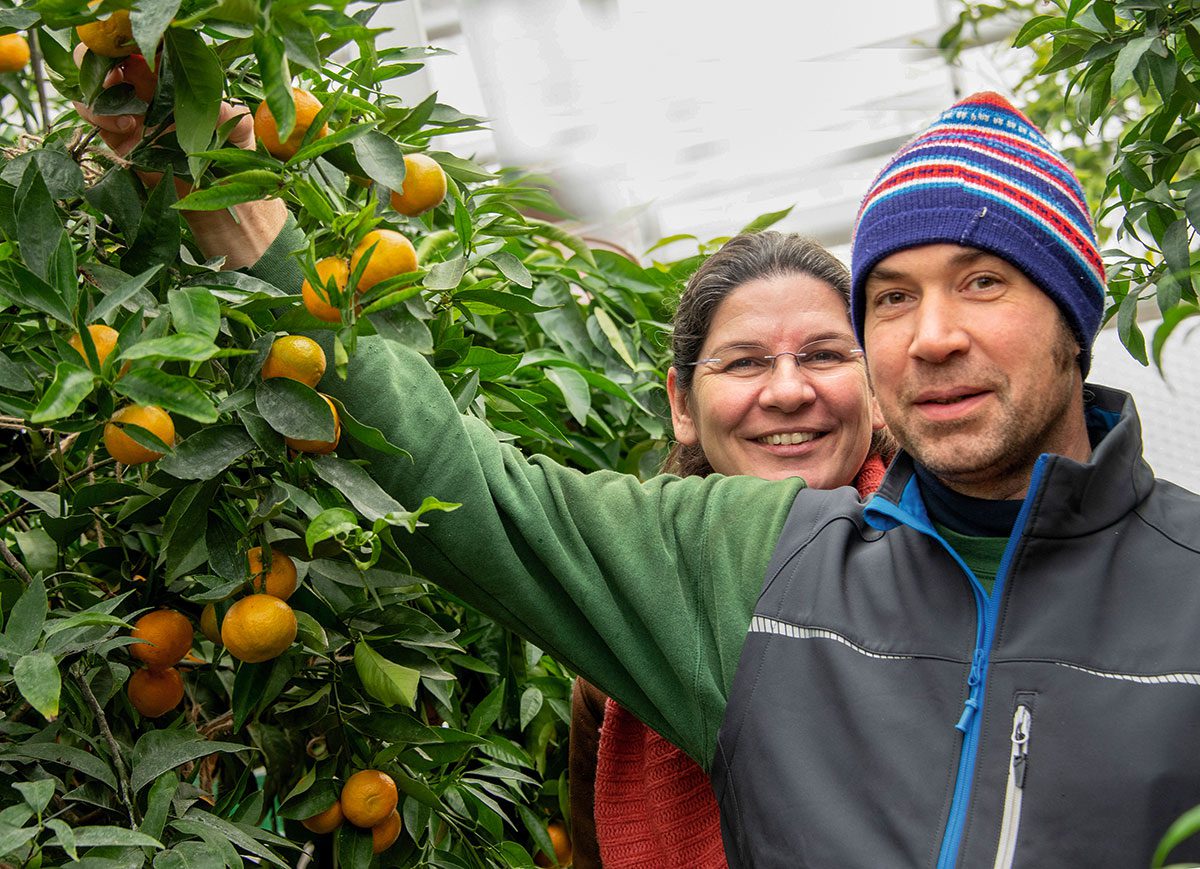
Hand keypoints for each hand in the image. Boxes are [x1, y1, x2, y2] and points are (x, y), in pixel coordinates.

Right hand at [73, 45, 286, 269]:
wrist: (220, 202)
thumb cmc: (235, 159)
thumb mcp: (241, 133)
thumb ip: (232, 115)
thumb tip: (219, 104)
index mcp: (174, 79)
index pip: (143, 46)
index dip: (132, 42)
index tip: (135, 49)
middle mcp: (148, 90)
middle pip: (107, 57)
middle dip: (103, 58)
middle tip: (114, 73)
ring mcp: (130, 112)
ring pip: (94, 85)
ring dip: (98, 90)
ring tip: (127, 113)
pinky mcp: (118, 138)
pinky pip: (93, 117)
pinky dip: (98, 115)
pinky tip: (126, 127)